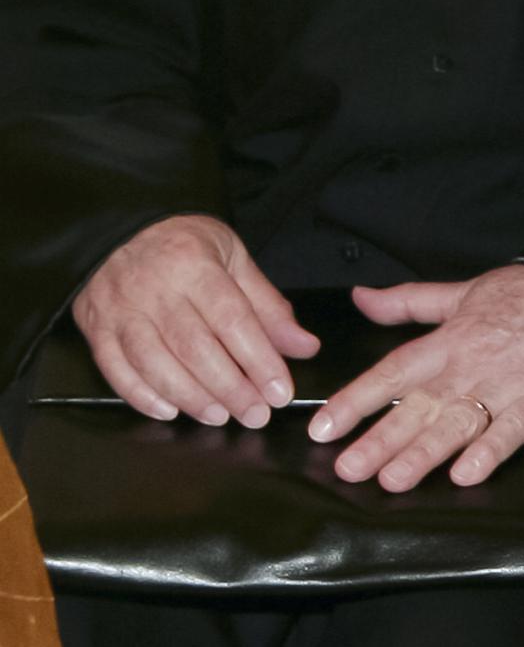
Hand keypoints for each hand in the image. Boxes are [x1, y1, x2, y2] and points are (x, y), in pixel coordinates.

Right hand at [73, 215, 317, 427]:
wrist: (118, 230)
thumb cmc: (182, 244)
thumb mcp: (233, 258)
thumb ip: (267, 306)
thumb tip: (304, 347)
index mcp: (194, 265)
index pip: (233, 320)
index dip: (259, 360)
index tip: (280, 391)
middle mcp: (154, 289)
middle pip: (194, 347)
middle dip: (230, 388)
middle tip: (255, 414)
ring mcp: (121, 311)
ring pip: (154, 363)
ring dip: (190, 397)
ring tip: (219, 416)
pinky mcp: (97, 329)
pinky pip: (115, 369)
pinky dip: (142, 396)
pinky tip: (170, 411)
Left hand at [306, 265, 523, 491]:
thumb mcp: (464, 291)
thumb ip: (409, 302)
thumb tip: (363, 298)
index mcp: (448, 340)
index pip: (390, 374)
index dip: (354, 402)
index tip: (323, 428)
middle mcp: (469, 366)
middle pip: (416, 407)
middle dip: (379, 440)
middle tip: (348, 470)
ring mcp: (505, 385)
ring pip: (455, 423)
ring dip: (423, 453)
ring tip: (394, 480)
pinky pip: (512, 430)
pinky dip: (490, 451)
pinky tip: (467, 472)